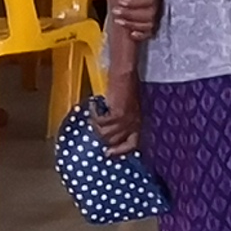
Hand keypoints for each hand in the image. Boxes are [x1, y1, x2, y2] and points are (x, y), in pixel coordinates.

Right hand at [96, 33, 146, 155]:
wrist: (126, 76)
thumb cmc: (126, 89)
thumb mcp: (128, 109)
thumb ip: (122, 121)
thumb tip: (109, 133)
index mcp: (137, 124)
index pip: (131, 145)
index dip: (120, 151)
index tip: (107, 153)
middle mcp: (133, 124)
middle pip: (114, 141)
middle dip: (102, 137)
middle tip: (94, 128)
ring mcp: (127, 120)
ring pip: (105, 134)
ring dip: (96, 125)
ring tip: (94, 116)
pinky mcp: (119, 114)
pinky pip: (101, 122)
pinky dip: (94, 115)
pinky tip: (93, 106)